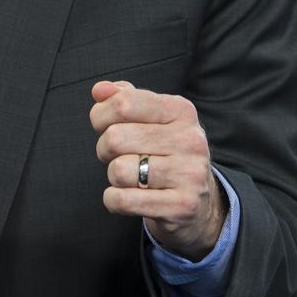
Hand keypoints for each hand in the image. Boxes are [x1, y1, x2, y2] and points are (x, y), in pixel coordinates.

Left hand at [89, 79, 226, 260]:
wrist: (196, 202)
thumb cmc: (163, 152)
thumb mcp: (149, 119)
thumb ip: (122, 97)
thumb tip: (99, 90)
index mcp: (181, 110)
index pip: (123, 103)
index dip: (100, 116)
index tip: (104, 126)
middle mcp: (190, 140)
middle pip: (115, 138)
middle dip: (104, 149)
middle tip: (118, 156)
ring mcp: (190, 174)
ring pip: (118, 171)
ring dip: (114, 177)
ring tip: (131, 177)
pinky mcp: (183, 206)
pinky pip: (123, 200)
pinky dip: (114, 200)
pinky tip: (128, 197)